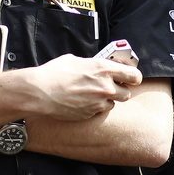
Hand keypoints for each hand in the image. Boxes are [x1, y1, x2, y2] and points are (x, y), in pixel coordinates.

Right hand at [25, 53, 142, 120]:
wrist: (40, 92)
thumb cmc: (55, 73)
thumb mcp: (76, 60)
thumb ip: (92, 64)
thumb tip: (97, 66)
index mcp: (104, 69)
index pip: (134, 76)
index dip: (133, 77)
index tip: (130, 77)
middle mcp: (106, 87)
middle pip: (126, 93)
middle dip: (120, 90)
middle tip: (110, 87)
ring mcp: (99, 103)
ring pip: (113, 104)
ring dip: (106, 100)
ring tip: (91, 94)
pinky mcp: (90, 114)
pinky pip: (98, 111)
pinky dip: (94, 107)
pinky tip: (82, 101)